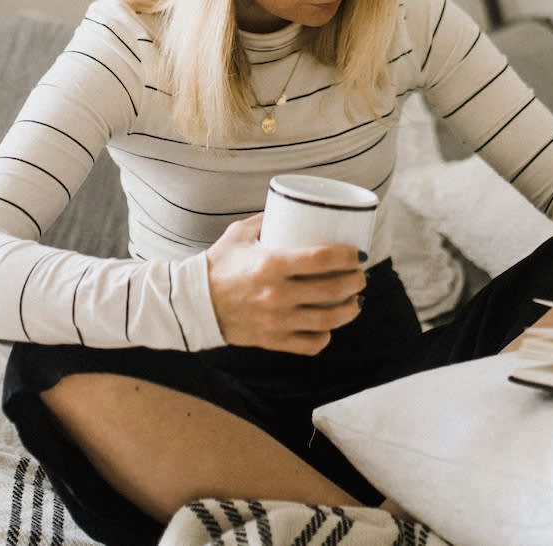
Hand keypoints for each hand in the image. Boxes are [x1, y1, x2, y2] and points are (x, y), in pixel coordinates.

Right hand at [204, 214, 365, 354]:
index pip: (322, 259)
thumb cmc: (218, 264)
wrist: (192, 303)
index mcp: (270, 264)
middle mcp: (276, 294)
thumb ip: (268, 219)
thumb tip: (296, 207)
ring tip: (356, 301)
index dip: (348, 256)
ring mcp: (276, 321)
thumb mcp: (241, 233)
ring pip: (328, 320)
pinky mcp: (272, 340)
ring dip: (350, 310)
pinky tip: (330, 326)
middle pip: (332, 290)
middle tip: (360, 275)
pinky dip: (325, 336)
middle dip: (355, 282)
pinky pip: (310, 344)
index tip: (359, 254)